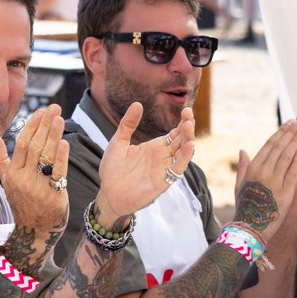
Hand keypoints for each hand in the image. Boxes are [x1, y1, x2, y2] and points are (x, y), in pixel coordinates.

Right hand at [0, 105, 69, 252]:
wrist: (35, 231)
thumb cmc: (24, 203)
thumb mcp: (8, 182)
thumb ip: (1, 159)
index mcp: (12, 174)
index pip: (22, 144)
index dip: (32, 126)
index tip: (41, 111)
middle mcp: (23, 180)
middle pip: (34, 147)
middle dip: (44, 125)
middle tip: (54, 108)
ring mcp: (38, 188)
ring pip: (46, 157)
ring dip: (54, 136)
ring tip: (60, 119)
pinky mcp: (53, 195)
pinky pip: (58, 172)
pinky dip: (61, 157)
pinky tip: (65, 142)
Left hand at [95, 104, 196, 221]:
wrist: (108, 193)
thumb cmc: (113, 170)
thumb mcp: (118, 142)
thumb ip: (128, 124)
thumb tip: (138, 104)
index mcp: (154, 147)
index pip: (175, 133)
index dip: (182, 122)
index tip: (186, 109)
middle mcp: (163, 157)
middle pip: (181, 140)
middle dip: (187, 127)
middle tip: (188, 113)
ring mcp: (164, 169)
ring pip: (183, 152)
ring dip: (188, 139)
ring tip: (189, 125)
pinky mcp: (164, 181)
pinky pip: (178, 168)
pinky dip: (184, 157)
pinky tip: (188, 145)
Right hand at [233, 118, 296, 241]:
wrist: (249, 228)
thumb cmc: (244, 207)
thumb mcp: (240, 185)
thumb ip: (243, 166)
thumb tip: (243, 150)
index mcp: (253, 168)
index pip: (269, 145)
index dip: (281, 132)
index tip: (289, 123)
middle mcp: (263, 172)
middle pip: (279, 147)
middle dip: (291, 132)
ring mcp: (274, 182)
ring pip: (287, 157)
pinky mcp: (284, 192)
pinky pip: (293, 173)